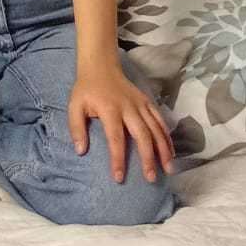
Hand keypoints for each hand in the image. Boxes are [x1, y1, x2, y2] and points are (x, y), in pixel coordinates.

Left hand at [69, 65, 175, 183]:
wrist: (101, 66)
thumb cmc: (87, 90)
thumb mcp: (74, 106)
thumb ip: (76, 128)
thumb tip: (80, 151)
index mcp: (110, 109)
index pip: (115, 138)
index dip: (118, 159)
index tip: (119, 178)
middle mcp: (128, 107)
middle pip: (142, 135)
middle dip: (148, 158)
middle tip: (151, 178)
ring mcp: (140, 104)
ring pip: (156, 128)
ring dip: (163, 149)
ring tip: (168, 169)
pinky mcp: (147, 101)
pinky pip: (160, 120)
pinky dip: (167, 136)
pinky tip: (171, 152)